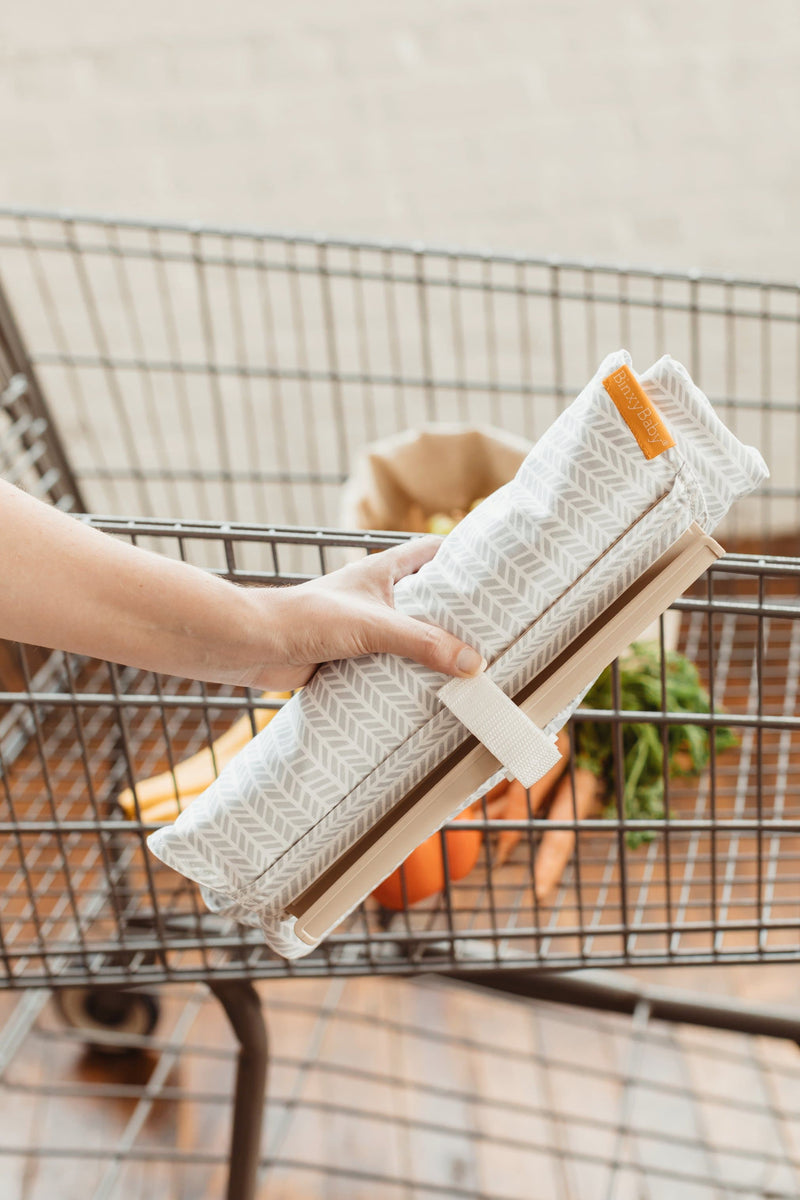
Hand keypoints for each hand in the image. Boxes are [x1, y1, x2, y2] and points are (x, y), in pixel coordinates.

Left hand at [239, 535, 485, 690]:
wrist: (254, 646)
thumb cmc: (306, 617)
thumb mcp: (375, 626)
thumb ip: (424, 643)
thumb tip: (473, 664)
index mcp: (383, 570)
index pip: (432, 552)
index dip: (463, 556)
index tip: (495, 570)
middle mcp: (376, 596)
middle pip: (426, 598)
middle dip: (455, 613)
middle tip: (494, 630)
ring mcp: (363, 626)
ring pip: (408, 635)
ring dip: (432, 650)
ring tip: (471, 665)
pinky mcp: (351, 656)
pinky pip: (389, 664)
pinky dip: (407, 676)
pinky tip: (430, 693)